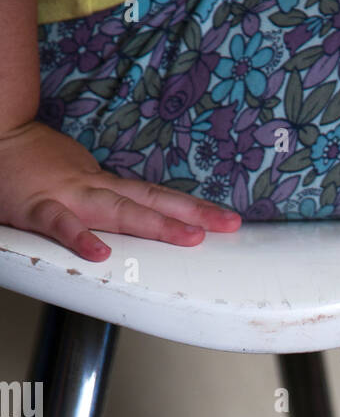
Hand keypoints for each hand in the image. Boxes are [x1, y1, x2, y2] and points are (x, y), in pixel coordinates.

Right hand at [0, 120, 241, 260]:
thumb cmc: (35, 162)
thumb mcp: (79, 176)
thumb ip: (107, 197)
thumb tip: (140, 212)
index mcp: (104, 185)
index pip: (157, 196)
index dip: (193, 207)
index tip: (227, 219)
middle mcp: (94, 189)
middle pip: (151, 201)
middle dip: (192, 214)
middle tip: (227, 225)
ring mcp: (69, 197)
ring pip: (119, 211)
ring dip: (156, 224)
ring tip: (189, 238)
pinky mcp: (38, 208)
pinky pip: (61, 225)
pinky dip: (80, 238)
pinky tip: (100, 254)